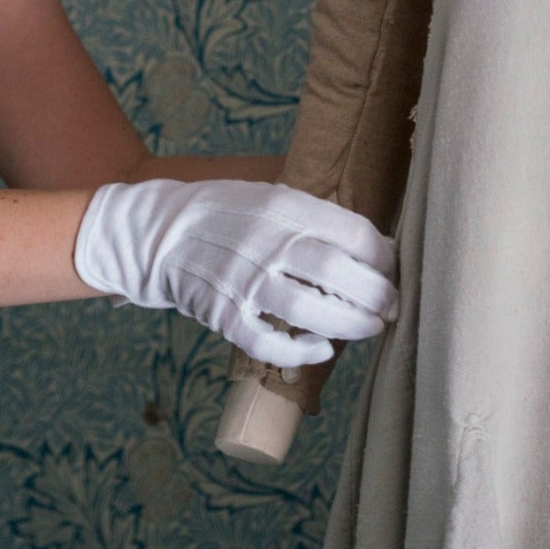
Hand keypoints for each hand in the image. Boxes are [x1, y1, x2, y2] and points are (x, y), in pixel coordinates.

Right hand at [72, 178, 397, 367]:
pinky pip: (271, 343)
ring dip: (350, 324)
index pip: (352, 232)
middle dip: (378, 295)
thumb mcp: (269, 196)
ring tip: (370, 327)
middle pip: (339, 273)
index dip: (383, 255)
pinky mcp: (225, 315)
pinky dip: (303, 353)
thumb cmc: (224, 214)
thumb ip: (315, 218)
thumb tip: (378, 244)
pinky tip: (322, 349)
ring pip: (311, 312)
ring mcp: (244, 281)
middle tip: (393, 306)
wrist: (156, 234)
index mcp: (284, 206)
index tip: (393, 268)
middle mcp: (267, 242)